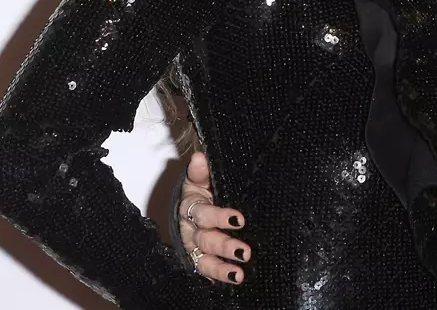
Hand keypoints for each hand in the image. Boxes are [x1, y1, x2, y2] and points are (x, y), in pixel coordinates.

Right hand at [178, 151, 249, 284]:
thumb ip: (202, 171)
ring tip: (240, 274)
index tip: (239, 219)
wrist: (196, 204)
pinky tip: (235, 280)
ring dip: (222, 268)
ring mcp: (195, 247)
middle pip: (205, 239)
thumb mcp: (201, 179)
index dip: (219, 217)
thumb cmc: (203, 189)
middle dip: (225, 246)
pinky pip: (208, 270)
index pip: (203, 213)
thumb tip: (199, 157)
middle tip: (245, 251)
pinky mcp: (201, 259)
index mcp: (192, 206)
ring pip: (206, 259)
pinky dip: (220, 276)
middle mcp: (191, 229)